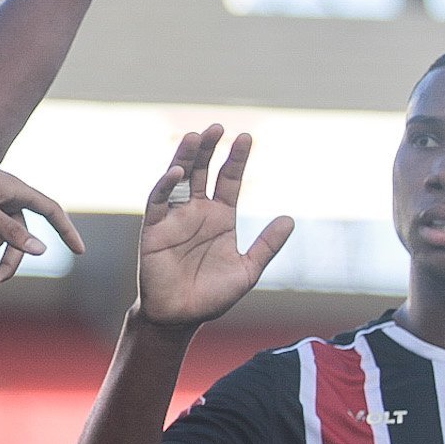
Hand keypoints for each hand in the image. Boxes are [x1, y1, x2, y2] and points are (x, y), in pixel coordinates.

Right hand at [133, 126, 291, 334]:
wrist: (181, 317)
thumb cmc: (212, 295)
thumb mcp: (248, 269)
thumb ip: (267, 245)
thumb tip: (290, 219)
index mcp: (220, 218)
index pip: (229, 180)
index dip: (236, 159)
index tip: (247, 136)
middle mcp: (197, 212)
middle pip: (203, 171)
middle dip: (210, 149)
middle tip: (219, 126)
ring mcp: (175, 218)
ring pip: (179, 179)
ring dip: (186, 157)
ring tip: (196, 136)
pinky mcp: (154, 228)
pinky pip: (158, 201)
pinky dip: (165, 185)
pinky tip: (177, 172)